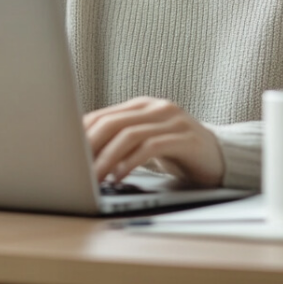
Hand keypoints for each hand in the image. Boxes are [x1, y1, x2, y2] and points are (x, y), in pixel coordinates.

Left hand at [83, 96, 224, 187]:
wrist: (218, 156)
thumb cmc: (176, 151)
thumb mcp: (146, 140)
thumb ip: (121, 139)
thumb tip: (81, 152)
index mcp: (142, 105)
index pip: (103, 115)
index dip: (81, 134)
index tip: (63, 152)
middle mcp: (156, 108)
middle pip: (113, 122)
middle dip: (89, 146)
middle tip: (73, 167)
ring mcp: (173, 121)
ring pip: (130, 135)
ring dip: (107, 158)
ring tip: (94, 178)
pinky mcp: (186, 138)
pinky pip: (152, 147)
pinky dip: (132, 163)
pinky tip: (121, 177)